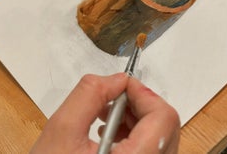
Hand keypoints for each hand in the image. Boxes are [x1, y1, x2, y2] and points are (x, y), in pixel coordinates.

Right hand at [31, 73, 179, 152]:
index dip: (143, 94)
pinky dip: (135, 136)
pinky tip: (109, 136)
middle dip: (139, 105)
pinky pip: (153, 151)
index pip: (163, 118)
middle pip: (166, 127)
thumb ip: (89, 96)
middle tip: (113, 99)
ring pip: (161, 139)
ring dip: (137, 119)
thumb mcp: (61, 132)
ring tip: (105, 117)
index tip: (122, 85)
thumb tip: (116, 80)